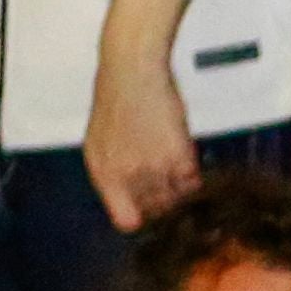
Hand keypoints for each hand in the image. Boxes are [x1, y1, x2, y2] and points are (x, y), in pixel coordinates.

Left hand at [86, 47, 198, 229]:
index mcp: (104, 174)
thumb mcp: (97, 143)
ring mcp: (156, 167)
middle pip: (156, 211)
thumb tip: (130, 202)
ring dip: (179, 192)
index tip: (146, 212)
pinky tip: (186, 163)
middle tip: (165, 187)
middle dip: (162, 203)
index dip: (139, 217)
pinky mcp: (180, 155)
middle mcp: (129, 175)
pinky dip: (193, 178)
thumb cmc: (114, 100)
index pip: (126, 220)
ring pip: (177, 199)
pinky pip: (193, 183)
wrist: (132, 70)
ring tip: (175, 174)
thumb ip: (111, 176)